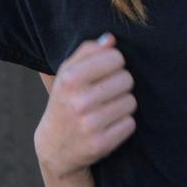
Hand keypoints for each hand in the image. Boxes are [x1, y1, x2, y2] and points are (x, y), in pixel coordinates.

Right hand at [34, 34, 135, 179]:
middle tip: (107, 92)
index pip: (115, 57)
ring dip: (123, 104)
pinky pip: (130, 123)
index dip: (114, 63)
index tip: (106, 71)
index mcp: (70, 78)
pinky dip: (123, 123)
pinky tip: (109, 125)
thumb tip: (110, 39)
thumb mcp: (67, 73)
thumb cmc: (66, 101)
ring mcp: (90, 124)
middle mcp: (79, 101)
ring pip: (131, 101)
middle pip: (127, 79)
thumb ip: (88, 51)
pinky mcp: (100, 144)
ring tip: (108, 108)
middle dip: (120, 84)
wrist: (54, 147)